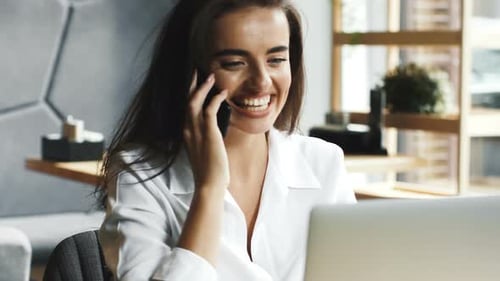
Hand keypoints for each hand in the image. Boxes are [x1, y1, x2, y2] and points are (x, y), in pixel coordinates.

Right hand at [183, 72, 229, 190]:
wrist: (209, 184)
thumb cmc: (210, 172)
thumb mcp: (205, 153)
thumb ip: (206, 142)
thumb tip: (214, 138)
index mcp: (187, 135)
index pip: (186, 110)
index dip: (191, 95)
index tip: (195, 85)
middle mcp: (188, 130)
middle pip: (186, 101)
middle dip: (192, 85)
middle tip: (197, 71)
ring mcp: (195, 131)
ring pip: (194, 101)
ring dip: (202, 87)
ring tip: (211, 76)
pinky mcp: (207, 133)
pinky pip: (210, 109)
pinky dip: (215, 99)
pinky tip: (223, 93)